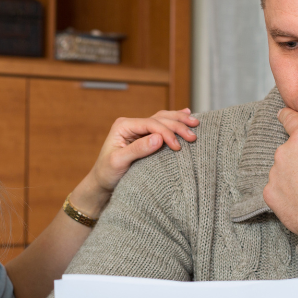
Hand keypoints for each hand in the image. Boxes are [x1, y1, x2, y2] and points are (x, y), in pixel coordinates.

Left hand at [71, 109, 198, 214]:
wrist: (102, 182)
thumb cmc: (107, 173)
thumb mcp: (119, 162)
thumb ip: (138, 149)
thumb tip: (159, 138)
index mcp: (123, 125)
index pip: (151, 124)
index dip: (167, 133)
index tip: (178, 147)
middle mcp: (131, 124)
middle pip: (159, 119)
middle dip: (178, 126)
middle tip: (193, 136)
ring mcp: (138, 129)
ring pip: (163, 119)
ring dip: (179, 120)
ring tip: (195, 122)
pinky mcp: (144, 136)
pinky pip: (162, 125)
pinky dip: (174, 121)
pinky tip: (185, 114)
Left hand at [263, 105, 297, 235]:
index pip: (290, 119)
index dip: (288, 115)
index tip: (284, 113)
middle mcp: (283, 152)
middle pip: (290, 148)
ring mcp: (274, 173)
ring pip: (283, 168)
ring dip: (293, 174)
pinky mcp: (269, 193)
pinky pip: (276, 188)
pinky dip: (286, 191)